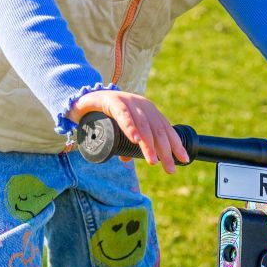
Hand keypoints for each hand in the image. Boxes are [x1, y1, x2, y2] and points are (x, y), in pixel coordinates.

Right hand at [67, 90, 188, 173]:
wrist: (83, 97)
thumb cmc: (104, 115)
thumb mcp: (119, 130)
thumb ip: (124, 143)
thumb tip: (126, 160)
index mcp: (148, 111)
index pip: (166, 128)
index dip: (176, 144)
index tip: (183, 159)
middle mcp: (142, 105)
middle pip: (158, 129)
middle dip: (165, 151)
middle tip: (169, 168)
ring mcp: (128, 101)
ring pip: (143, 125)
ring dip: (149, 145)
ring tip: (153, 161)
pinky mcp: (112, 101)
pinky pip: (123, 115)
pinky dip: (130, 127)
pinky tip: (136, 140)